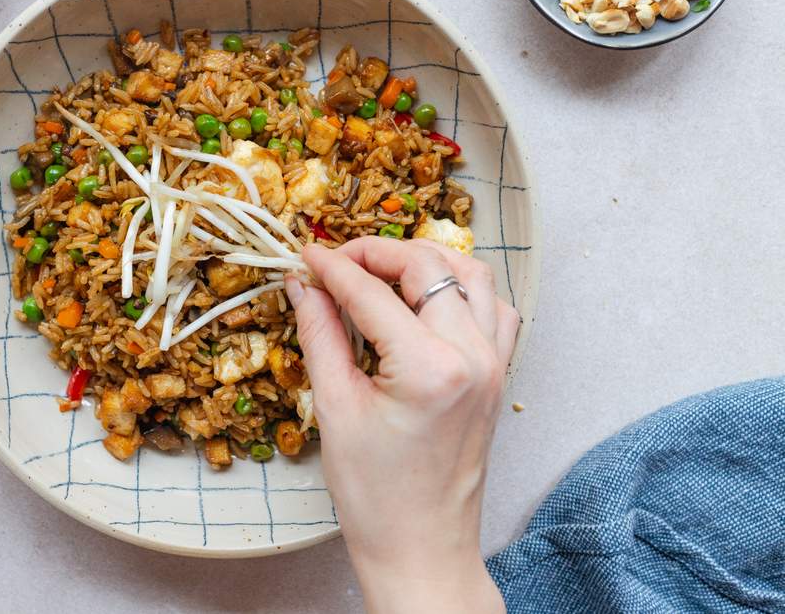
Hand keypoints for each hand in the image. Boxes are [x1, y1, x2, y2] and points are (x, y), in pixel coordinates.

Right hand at [284, 238, 518, 613]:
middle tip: (337, 262)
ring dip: (424, 261)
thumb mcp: (335, 409)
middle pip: (427, 267)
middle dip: (378, 253)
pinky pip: (493, 308)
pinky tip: (426, 300)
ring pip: (470, 275)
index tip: (305, 255)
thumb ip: (320, 335)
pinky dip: (460, 289)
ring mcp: (494, 364)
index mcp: (429, 367)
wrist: (421, 548)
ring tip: (380, 271)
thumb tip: (303, 285)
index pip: (372, 292)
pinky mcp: (499, 375)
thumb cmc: (375, 495)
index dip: (332, 268)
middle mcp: (473, 356)